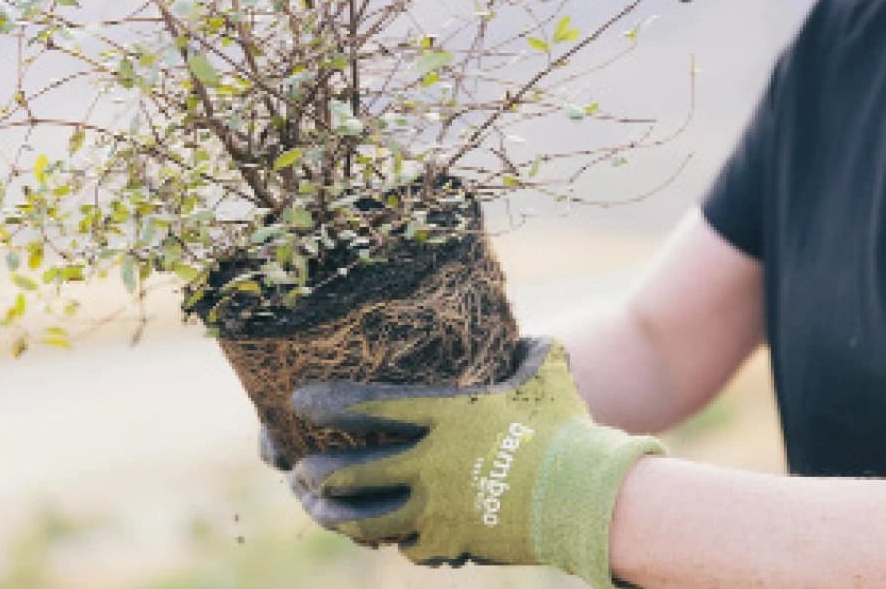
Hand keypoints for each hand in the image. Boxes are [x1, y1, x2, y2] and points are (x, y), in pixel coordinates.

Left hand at [288, 338, 664, 588]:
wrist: (585, 492)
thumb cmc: (566, 425)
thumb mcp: (547, 373)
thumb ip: (528, 353)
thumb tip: (530, 338)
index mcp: (443, 415)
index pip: (367, 407)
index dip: (328, 405)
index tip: (300, 403)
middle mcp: (428, 462)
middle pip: (352, 472)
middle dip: (317, 472)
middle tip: (302, 469)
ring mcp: (436, 507)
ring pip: (366, 520)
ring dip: (336, 516)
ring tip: (320, 509)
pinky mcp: (452, 542)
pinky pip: (410, 546)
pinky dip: (399, 540)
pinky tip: (393, 537)